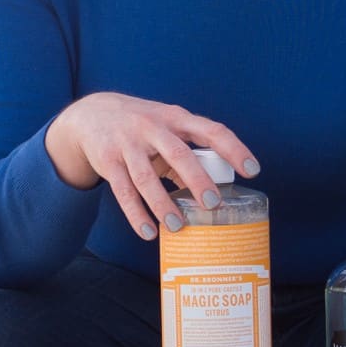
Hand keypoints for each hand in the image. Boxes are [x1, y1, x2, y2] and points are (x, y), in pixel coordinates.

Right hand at [44, 92, 258, 240]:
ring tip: (178, 227)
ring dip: (163, 205)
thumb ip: (186, 155)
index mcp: (176, 118)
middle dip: (198, 179)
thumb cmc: (141, 125)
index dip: (234, 148)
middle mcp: (152, 127)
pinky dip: (136, 215)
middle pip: (179, 154)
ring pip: (146, 179)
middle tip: (214, 204)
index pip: (211, 130)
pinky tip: (149, 232)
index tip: (253, 170)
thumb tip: (208, 189)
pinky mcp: (108, 162)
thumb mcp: (166, 129)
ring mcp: (128, 144)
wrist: (92, 114)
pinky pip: (123, 192)